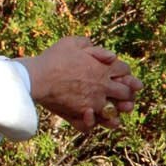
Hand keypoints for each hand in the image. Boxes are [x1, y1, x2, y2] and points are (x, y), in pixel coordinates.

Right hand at [17, 36, 138, 129]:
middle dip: (128, 93)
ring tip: (117, 112)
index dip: (126, 72)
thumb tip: (111, 55)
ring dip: (118, 111)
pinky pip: (94, 123)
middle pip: (126, 92)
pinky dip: (95, 122)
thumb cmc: (54, 58)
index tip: (122, 75)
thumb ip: (93, 47)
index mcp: (103, 69)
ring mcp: (94, 102)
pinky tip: (93, 118)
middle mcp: (103, 87)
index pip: (125, 70)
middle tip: (126, 95)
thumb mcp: (73, 43)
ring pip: (115, 111)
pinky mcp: (82, 114)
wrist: (37, 78)